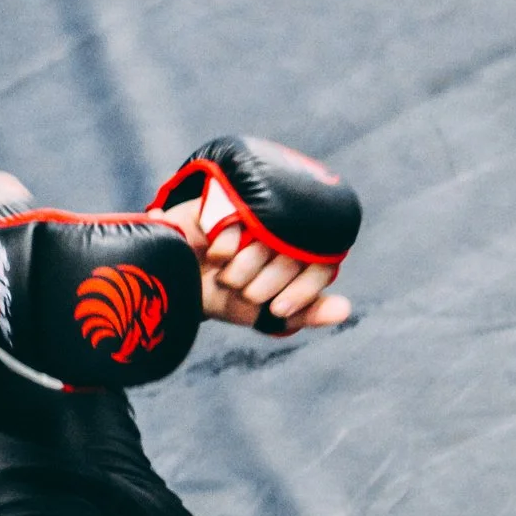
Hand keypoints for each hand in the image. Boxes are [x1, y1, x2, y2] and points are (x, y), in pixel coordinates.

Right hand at [157, 202, 351, 332]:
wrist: (171, 287)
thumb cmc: (220, 298)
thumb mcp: (263, 313)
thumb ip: (305, 313)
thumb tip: (345, 310)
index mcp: (295, 252)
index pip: (319, 265)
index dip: (300, 292)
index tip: (277, 309)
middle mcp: (278, 230)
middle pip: (292, 255)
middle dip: (263, 285)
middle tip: (242, 291)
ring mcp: (253, 215)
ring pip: (267, 240)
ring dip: (242, 270)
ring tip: (225, 275)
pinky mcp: (224, 202)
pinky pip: (238, 222)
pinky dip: (226, 247)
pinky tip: (214, 255)